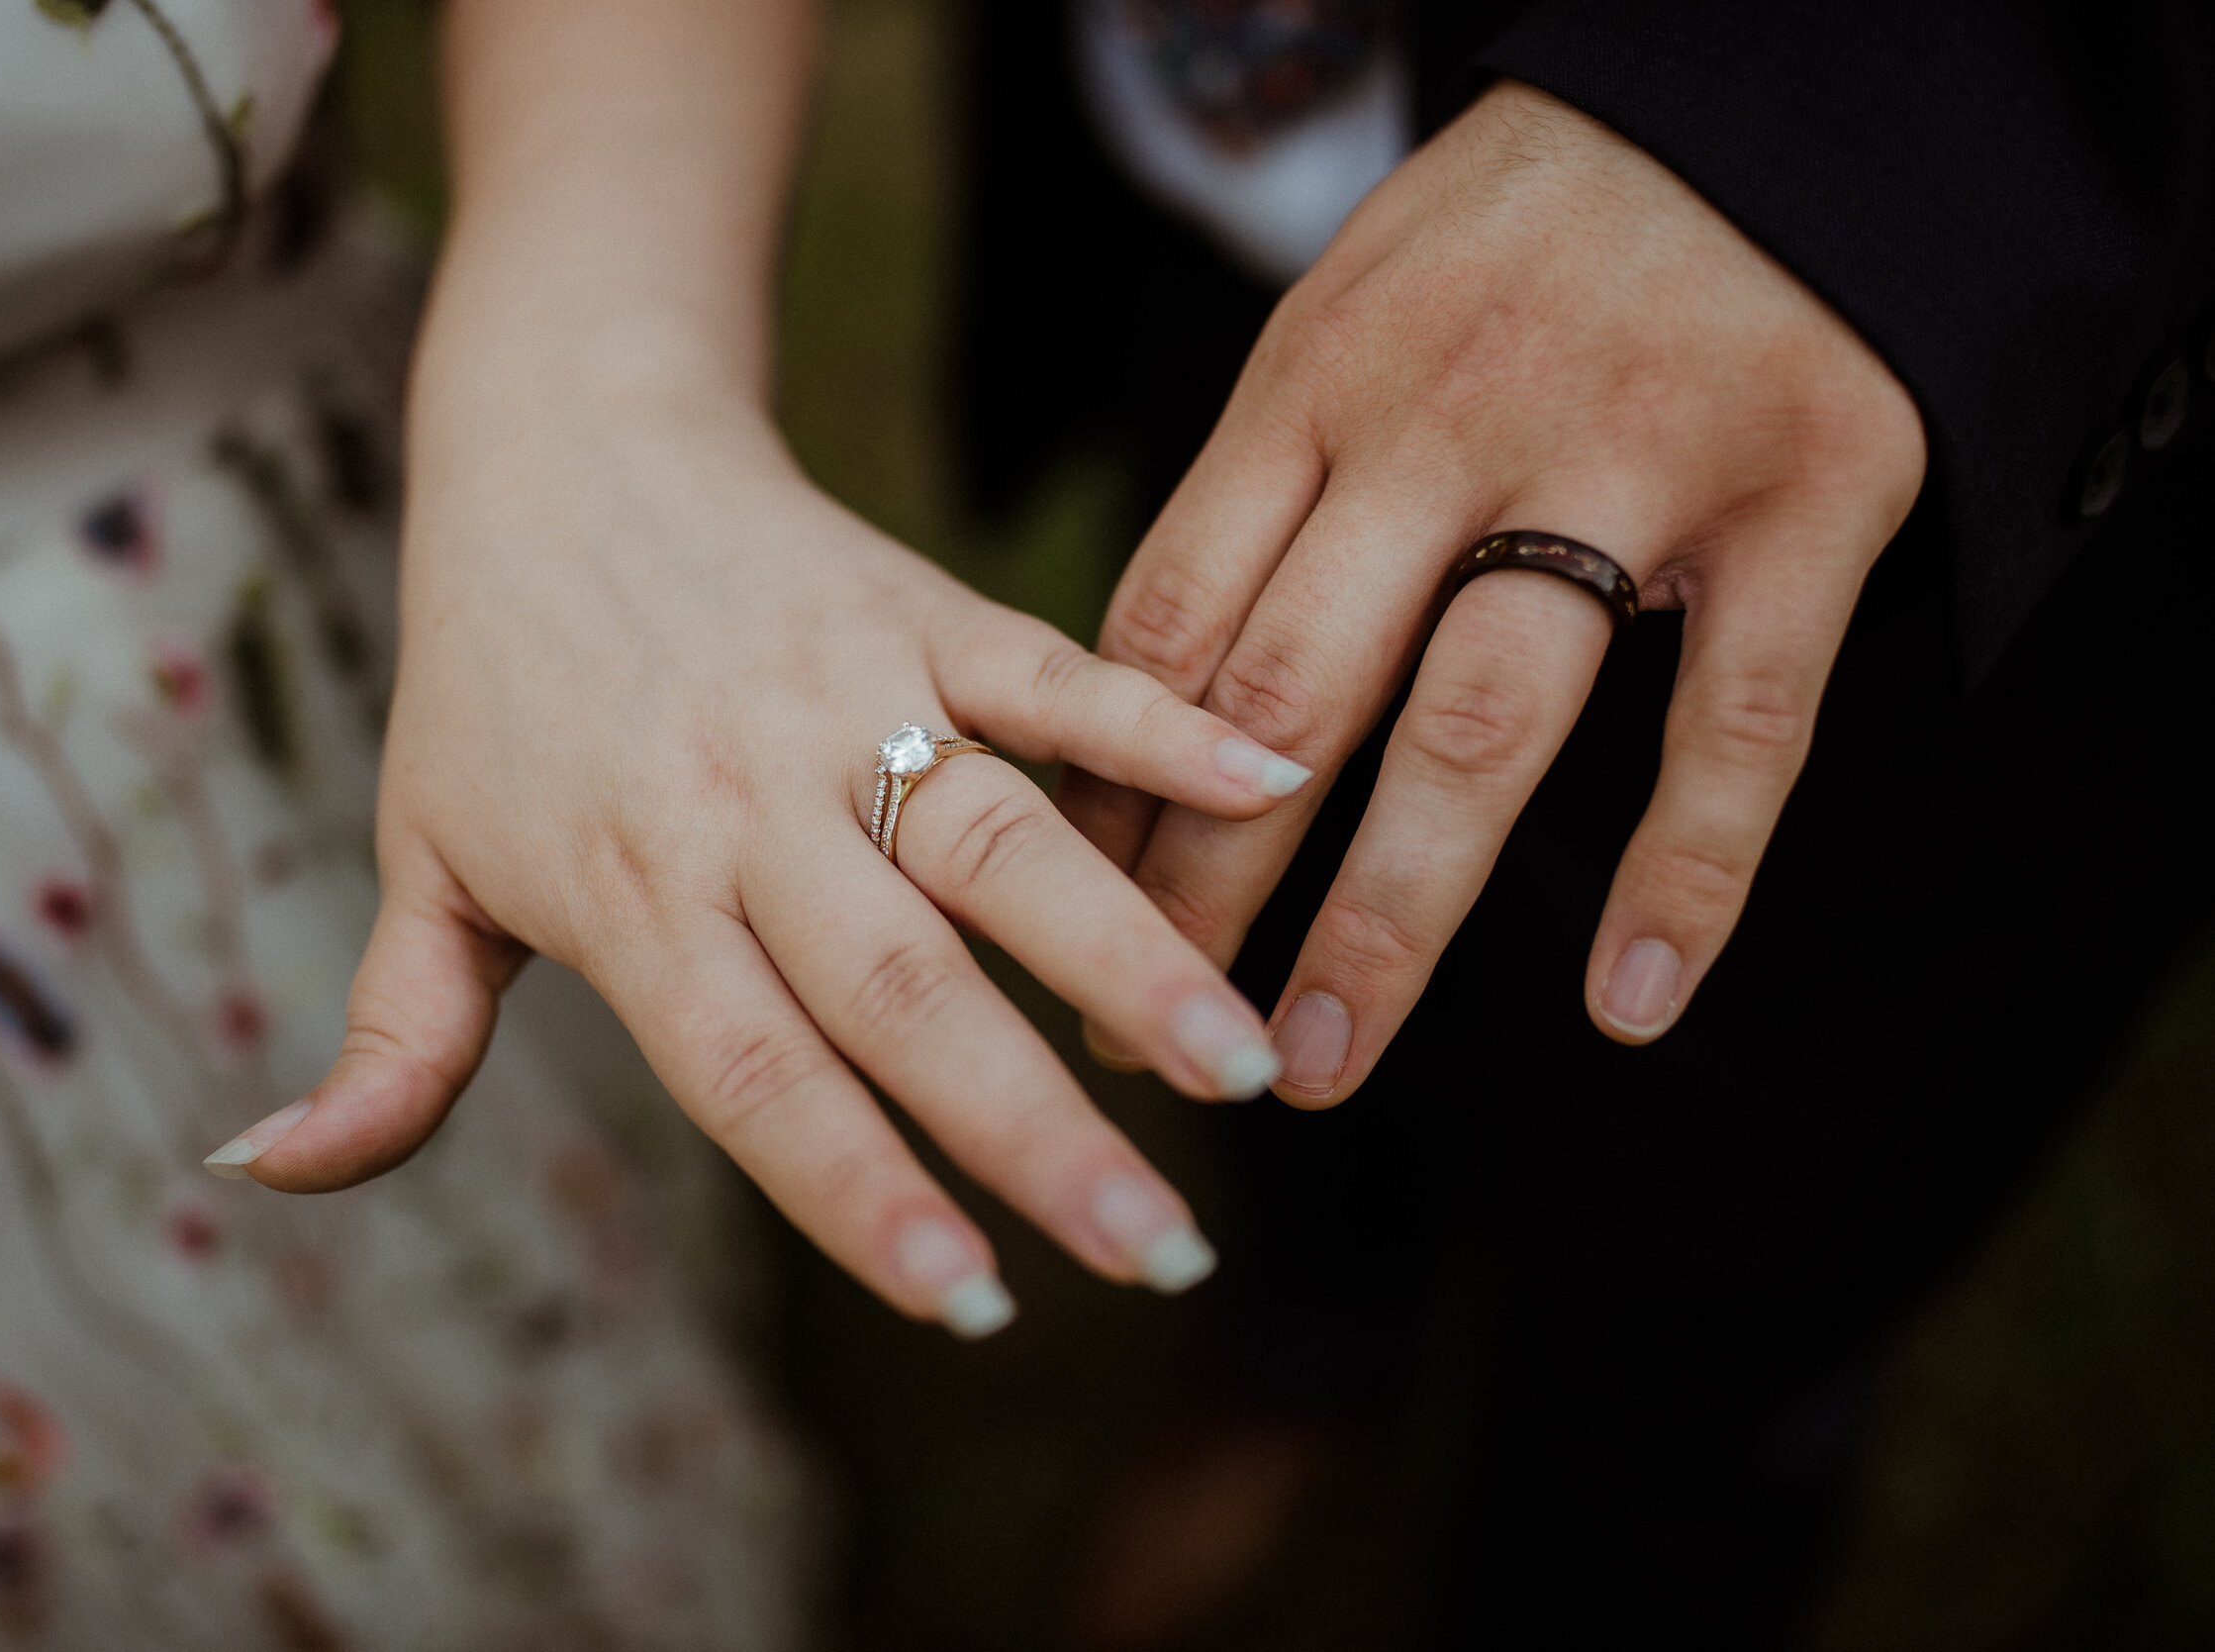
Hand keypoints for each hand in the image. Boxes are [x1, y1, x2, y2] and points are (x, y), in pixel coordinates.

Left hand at [213, 385, 1309, 1333]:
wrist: (561, 442)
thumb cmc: (487, 679)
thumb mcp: (417, 858)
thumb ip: (387, 1040)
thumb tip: (263, 1174)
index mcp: (631, 888)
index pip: (755, 1072)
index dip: (862, 1194)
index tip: (975, 1309)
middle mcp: (746, 804)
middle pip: (901, 987)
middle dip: (1034, 1130)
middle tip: (1161, 1255)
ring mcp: (847, 698)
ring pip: (1000, 843)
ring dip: (1127, 955)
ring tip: (1246, 1068)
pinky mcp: (924, 608)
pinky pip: (1051, 673)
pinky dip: (1153, 727)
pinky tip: (1268, 784)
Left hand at [1062, 80, 1926, 1103]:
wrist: (1756, 99)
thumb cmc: (1517, 239)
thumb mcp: (1348, 319)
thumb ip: (1268, 494)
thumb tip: (1147, 707)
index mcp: (1313, 383)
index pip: (1171, 625)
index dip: (1107, 794)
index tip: (1066, 924)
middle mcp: (1446, 426)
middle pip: (1284, 701)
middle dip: (1200, 892)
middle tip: (1148, 1039)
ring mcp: (1626, 462)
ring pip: (1477, 729)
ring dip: (1385, 920)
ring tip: (1313, 1063)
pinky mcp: (1805, 496)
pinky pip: (1736, 720)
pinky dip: (1689, 872)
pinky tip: (1629, 1006)